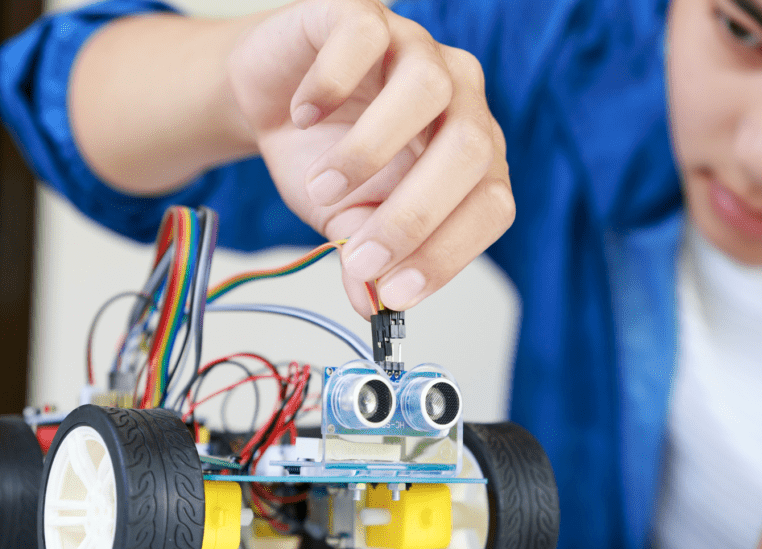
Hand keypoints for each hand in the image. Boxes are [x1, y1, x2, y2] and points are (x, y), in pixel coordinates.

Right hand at [227, 0, 512, 316]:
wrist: (271, 101)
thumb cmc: (324, 157)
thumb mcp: (347, 223)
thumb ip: (366, 262)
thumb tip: (373, 305)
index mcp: (470, 156)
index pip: (490, 205)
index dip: (449, 254)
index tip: (397, 294)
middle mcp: (458, 98)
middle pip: (468, 151)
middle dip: (413, 217)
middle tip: (360, 258)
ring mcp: (415, 49)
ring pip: (427, 89)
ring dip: (368, 153)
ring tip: (320, 187)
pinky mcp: (363, 14)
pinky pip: (365, 37)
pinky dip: (330, 84)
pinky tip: (302, 115)